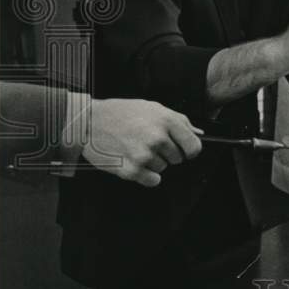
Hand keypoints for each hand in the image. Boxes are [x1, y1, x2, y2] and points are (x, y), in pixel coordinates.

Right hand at [82, 99, 202, 187]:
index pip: (194, 147)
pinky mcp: (131, 170)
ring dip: (153, 162)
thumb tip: (198, 134)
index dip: (189, 150)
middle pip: (178, 159)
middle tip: (148, 142)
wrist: (89, 122)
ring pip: (163, 169)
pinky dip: (146, 175)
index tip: (183, 150)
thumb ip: (179, 121)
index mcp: (166, 121)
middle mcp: (157, 138)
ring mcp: (144, 155)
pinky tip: (134, 161)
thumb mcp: (153, 108)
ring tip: (136, 148)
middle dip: (167, 153)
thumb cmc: (121, 113)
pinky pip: (153, 181)